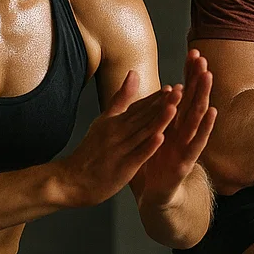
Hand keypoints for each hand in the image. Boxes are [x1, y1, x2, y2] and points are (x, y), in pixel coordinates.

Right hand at [56, 71, 178, 207]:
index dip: (156, 97)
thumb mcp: (103, 121)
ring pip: (142, 132)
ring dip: (159, 120)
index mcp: (114, 121)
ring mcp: (120, 149)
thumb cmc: (90, 152)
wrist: (72, 180)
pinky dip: (148, 146)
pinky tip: (160, 138)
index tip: (173, 87)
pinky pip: (137, 155)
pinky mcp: (122, 167)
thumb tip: (133, 73)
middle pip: (143, 116)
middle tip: (181, 90)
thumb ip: (119, 99)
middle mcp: (117, 132)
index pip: (138, 106)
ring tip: (174, 107)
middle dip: (163, 103)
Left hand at [136, 49, 217, 208]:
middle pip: (193, 101)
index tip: (193, 52)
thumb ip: (159, 113)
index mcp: (175, 125)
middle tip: (203, 58)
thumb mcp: (155, 134)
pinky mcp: (186, 162)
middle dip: (198, 79)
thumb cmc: (157, 163)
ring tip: (208, 76)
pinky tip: (212, 112)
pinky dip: (205, 127)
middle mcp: (185, 133)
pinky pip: (197, 142)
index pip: (184, 94)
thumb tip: (164, 89)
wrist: (156, 196)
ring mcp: (188, 146)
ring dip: (203, 96)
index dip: (189, 74)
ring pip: (197, 117)